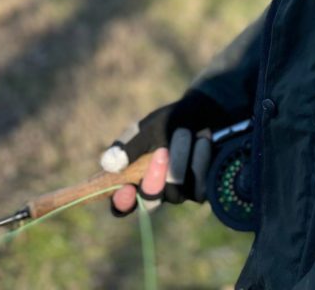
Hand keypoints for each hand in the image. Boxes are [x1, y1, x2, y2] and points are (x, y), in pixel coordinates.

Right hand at [100, 92, 219, 214]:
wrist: (206, 110)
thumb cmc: (171, 120)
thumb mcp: (149, 128)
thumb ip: (130, 146)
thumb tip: (109, 164)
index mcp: (135, 178)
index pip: (123, 204)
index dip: (122, 202)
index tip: (126, 189)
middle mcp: (157, 190)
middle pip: (150, 203)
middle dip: (155, 179)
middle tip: (162, 152)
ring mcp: (179, 191)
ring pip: (175, 194)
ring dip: (180, 159)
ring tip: (185, 132)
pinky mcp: (200, 188)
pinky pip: (198, 189)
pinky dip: (199, 162)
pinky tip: (202, 141)